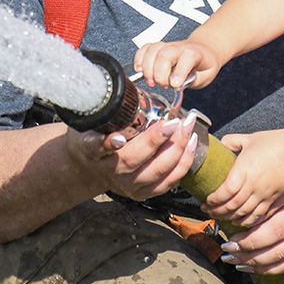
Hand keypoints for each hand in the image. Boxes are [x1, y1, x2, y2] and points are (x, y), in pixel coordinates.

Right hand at [64, 110, 199, 201]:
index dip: (107, 144)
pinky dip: (184, 162)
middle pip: (132, 160)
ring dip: (177, 149)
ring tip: (188, 127)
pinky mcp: (143, 194)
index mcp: (92, 152)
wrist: (93, 167)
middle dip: (156, 140)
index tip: (119, 137)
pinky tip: (191, 142)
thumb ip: (108, 111)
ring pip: (155, 172)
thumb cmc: (97, 136)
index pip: (97, 148)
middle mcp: (110, 172)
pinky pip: (168, 182)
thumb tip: (127, 89)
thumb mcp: (94, 122)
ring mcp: (127, 186)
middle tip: (175, 121)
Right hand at [133, 39, 222, 88]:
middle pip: (165, 54)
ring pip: (152, 50)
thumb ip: (194, 81)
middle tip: (163, 85)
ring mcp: (166, 46)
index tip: (175, 84)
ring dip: (148, 68)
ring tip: (152, 81)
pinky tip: (140, 70)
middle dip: (160, 73)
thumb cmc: (204, 63)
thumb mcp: (206, 76)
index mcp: (194, 53)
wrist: (203, 49)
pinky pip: (144, 49)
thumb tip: (179, 85)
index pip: (187, 57)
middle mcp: (178, 47)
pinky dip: (139, 59)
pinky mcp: (157, 48)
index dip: (179, 71)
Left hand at [205, 126, 283, 225]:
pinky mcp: (275, 199)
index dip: (214, 199)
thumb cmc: (275, 142)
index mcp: (244, 169)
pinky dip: (247, 221)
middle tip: (207, 212)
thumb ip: (232, 141)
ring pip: (244, 213)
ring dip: (230, 218)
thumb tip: (219, 144)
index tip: (206, 200)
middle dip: (217, 211)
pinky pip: (259, 215)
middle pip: (232, 205)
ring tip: (220, 217)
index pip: (225, 191)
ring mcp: (265, 194)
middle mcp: (253, 185)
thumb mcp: (249, 138)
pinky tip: (239, 222)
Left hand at [216, 179, 283, 274]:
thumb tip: (233, 210)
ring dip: (257, 265)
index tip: (229, 240)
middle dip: (249, 253)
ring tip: (235, 262)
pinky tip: (253, 268)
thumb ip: (265, 201)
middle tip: (227, 252)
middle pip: (276, 247)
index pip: (271, 229)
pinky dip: (271, 270)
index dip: (250, 239)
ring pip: (283, 260)